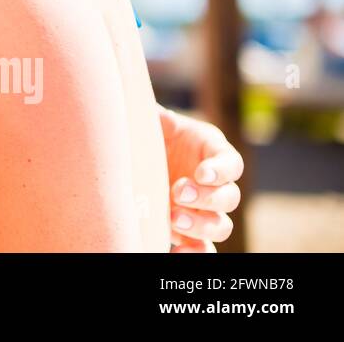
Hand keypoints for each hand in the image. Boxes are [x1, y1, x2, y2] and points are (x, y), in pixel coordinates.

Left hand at [158, 105, 243, 251]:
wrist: (138, 158)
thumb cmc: (154, 136)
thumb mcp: (156, 124)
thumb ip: (160, 120)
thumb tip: (160, 117)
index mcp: (213, 153)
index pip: (231, 164)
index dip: (220, 170)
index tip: (201, 172)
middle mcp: (215, 185)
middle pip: (229, 198)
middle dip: (206, 198)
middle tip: (178, 193)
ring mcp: (205, 210)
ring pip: (220, 226)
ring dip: (201, 226)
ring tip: (174, 220)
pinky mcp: (192, 231)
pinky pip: (204, 247)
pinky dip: (196, 252)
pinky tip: (178, 250)